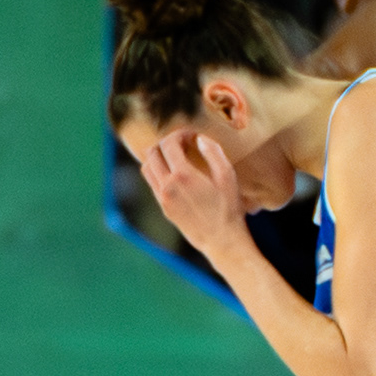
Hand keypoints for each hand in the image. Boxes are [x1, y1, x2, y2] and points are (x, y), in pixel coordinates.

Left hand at [139, 117, 256, 275]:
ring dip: (157, 158)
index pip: (168, 143)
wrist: (221, 241)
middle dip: (165, 143)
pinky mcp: (164, 208)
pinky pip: (152, 184)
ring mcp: (162, 198)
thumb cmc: (228, 208)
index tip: (191, 136)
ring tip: (175, 158)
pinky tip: (175, 174)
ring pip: (147, 168)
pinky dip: (158, 172)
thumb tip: (199, 138)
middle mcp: (167, 186)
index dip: (179, 134)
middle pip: (151, 153)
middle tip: (182, 144)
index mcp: (182, 175)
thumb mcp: (227, 176)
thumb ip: (213, 152)